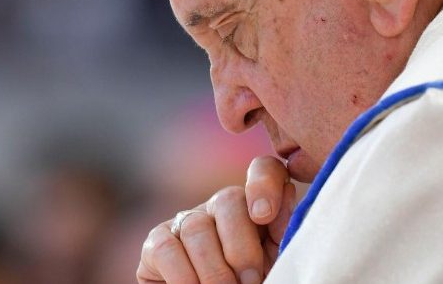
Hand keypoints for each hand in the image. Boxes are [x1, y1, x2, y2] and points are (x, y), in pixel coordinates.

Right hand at [137, 155, 295, 283]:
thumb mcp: (276, 264)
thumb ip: (283, 235)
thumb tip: (285, 204)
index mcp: (257, 207)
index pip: (265, 170)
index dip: (264, 183)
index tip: (264, 215)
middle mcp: (220, 207)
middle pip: (229, 199)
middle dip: (241, 247)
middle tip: (250, 282)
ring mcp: (186, 221)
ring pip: (197, 227)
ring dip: (214, 270)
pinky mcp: (157, 242)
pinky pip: (167, 249)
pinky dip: (184, 277)